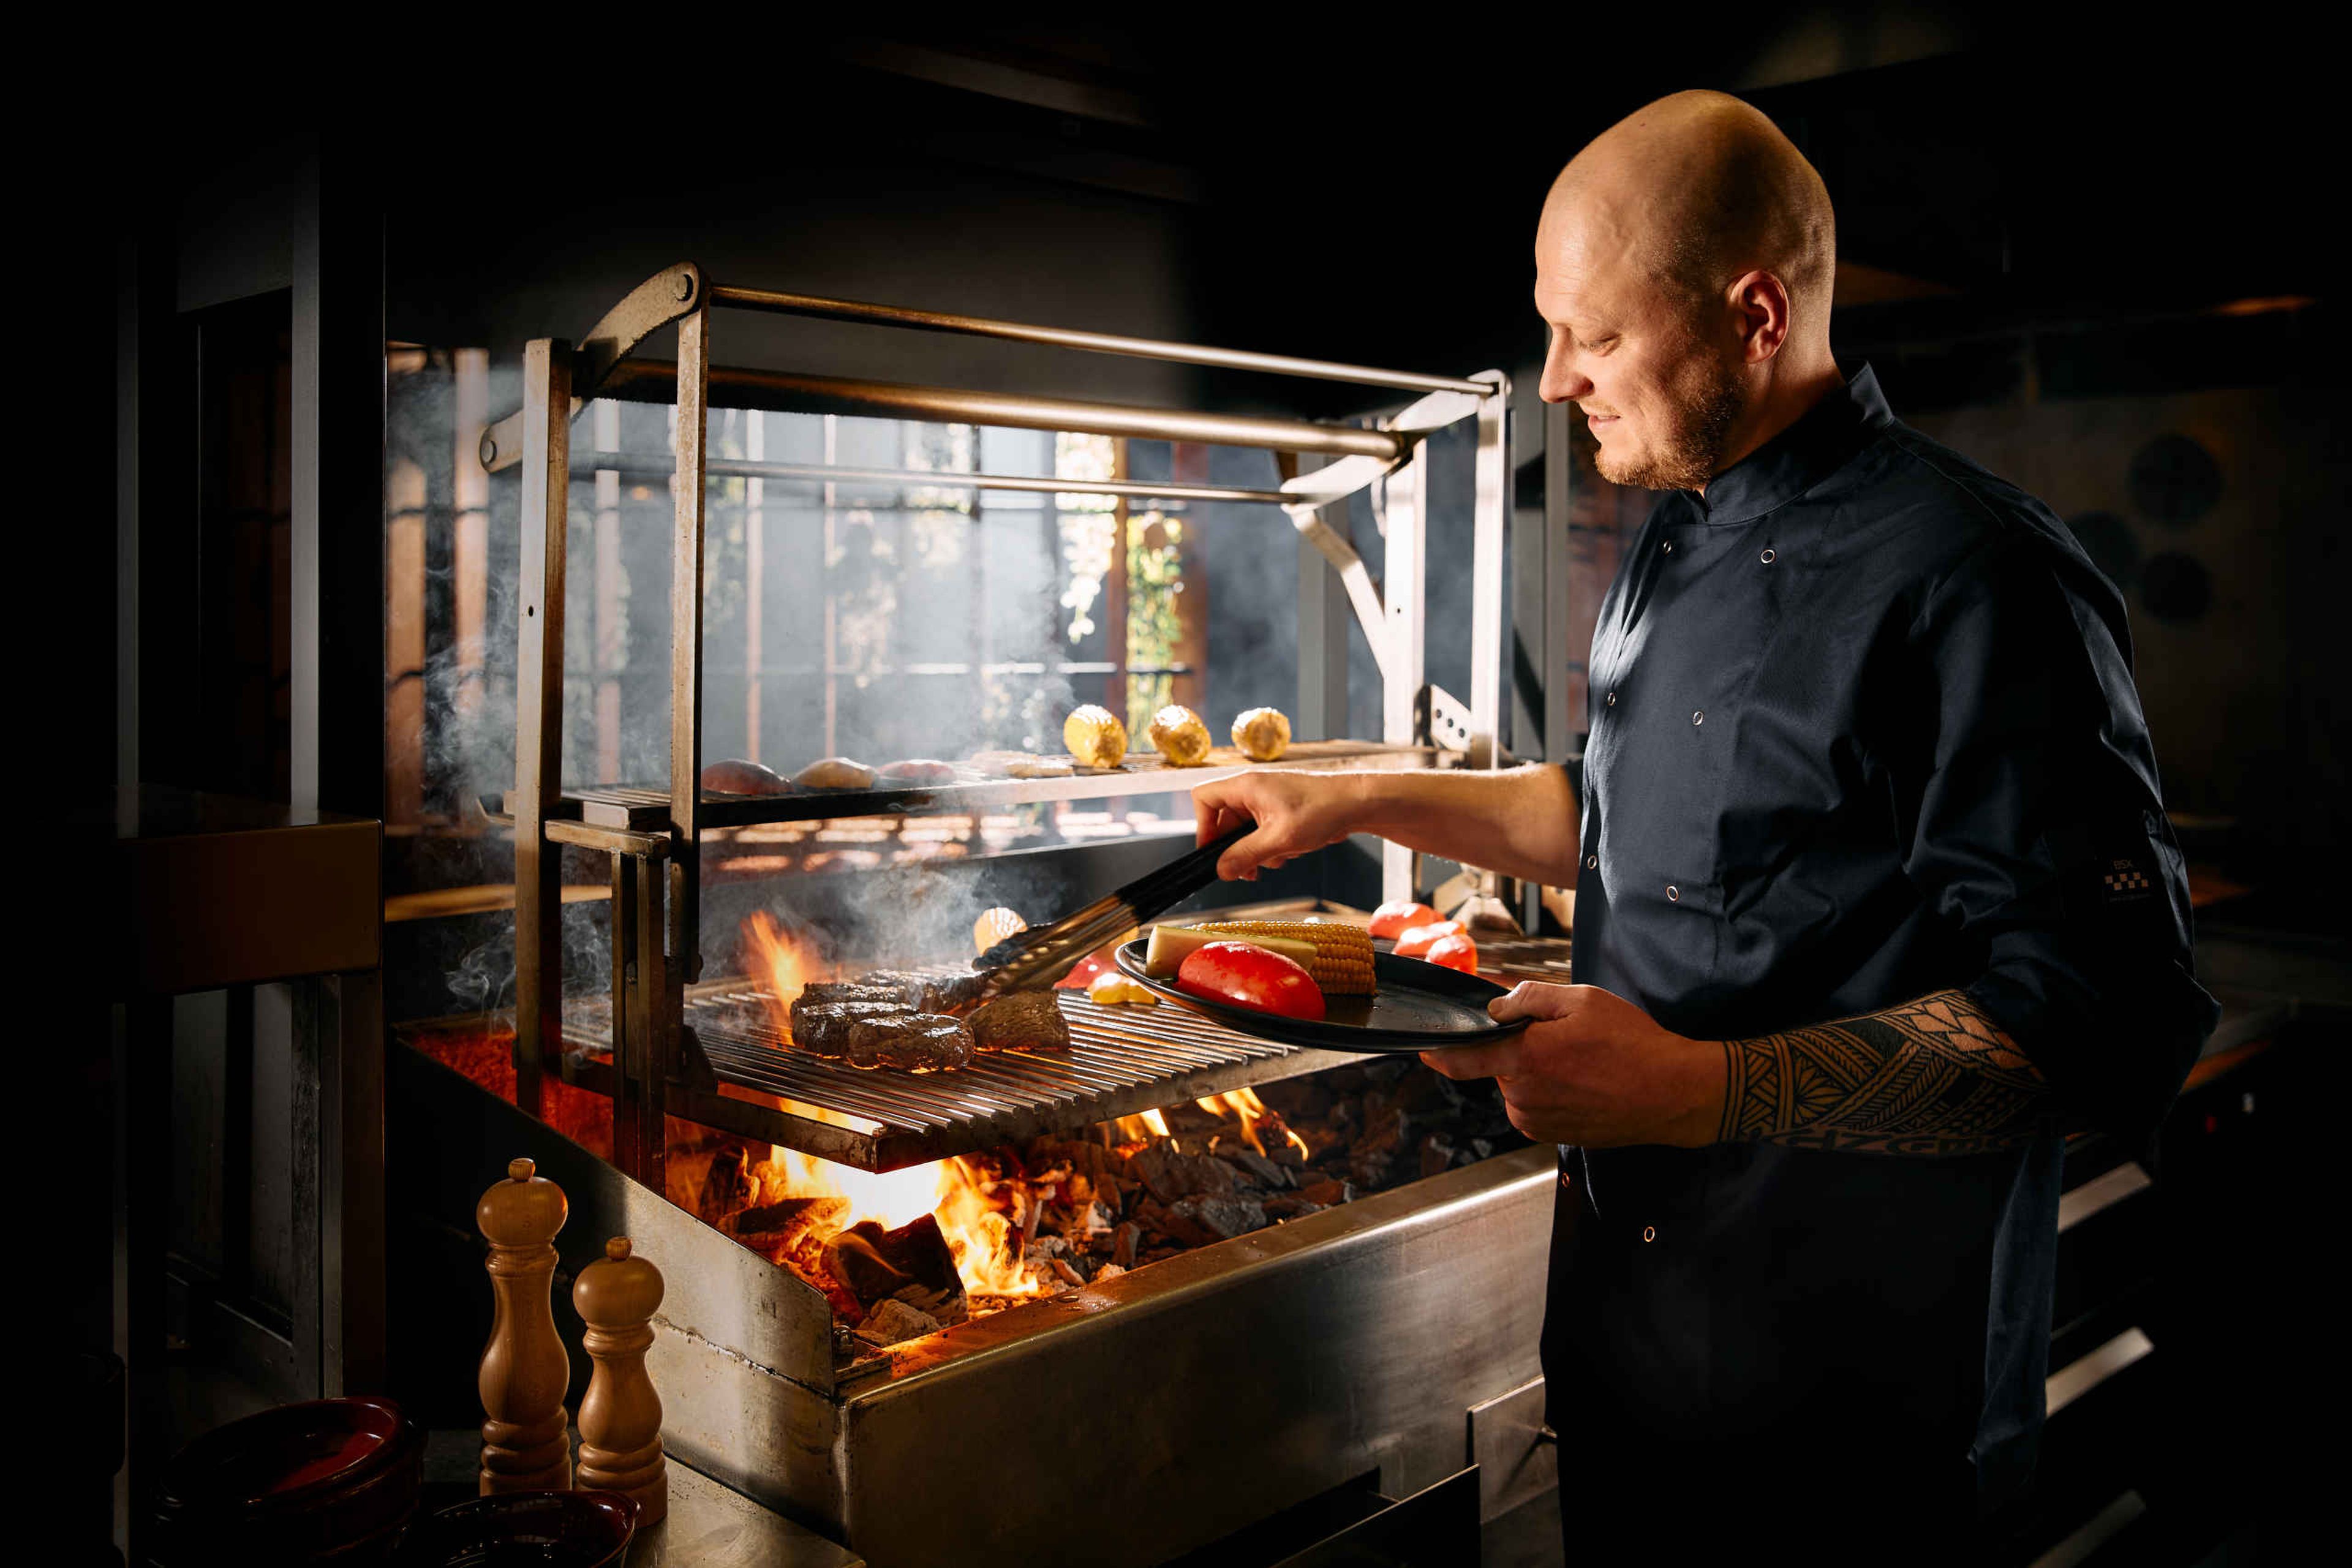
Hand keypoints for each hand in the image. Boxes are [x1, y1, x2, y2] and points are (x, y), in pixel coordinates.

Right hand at [1193, 771, 1365, 880]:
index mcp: (1245, 787)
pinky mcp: (1280, 811)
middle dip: (1235, 849)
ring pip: (1245, 831)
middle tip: (1246, 871)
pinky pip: (1262, 832)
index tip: (1213, 852)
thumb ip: (1245, 855)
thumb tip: (1221, 871)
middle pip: (1224, 821)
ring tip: (1277, 859)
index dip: (1202, 826)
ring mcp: (1267, 800)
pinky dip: (1271, 846)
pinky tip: (1290, 852)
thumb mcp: (1279, 839)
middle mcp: (1252, 790)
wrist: (1356, 803)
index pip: (1203, 798)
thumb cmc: (1321, 810)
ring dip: (1256, 851)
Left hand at [1420, 983, 1723, 1147]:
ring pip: (1518, 1085)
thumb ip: (1528, 998)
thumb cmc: (1632, 1045)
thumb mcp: (1581, 1000)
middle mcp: (1523, 1097)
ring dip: (1537, 1071)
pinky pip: (1535, 1105)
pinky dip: (1551, 1091)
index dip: (1437, 1051)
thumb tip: (1496, 1007)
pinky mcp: (1552, 1135)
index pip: (1460, 1059)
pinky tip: (1584, 1083)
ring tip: (1583, 1063)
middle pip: (1500, 1064)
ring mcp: (1537, 1121)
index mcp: (1524, 1060)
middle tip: (1565, 1040)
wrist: (1672, 1093)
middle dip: (1521, 1048)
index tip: (1423, 1045)